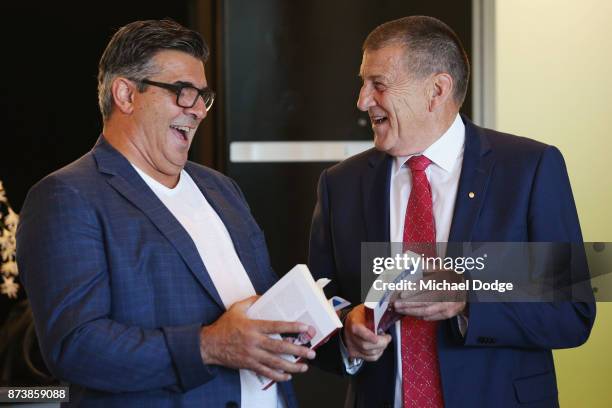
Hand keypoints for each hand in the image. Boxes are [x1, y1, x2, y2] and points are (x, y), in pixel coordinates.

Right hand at [199, 296, 316, 381]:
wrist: (209, 345)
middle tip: (310, 352)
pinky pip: (265, 372)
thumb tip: (264, 296)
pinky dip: (278, 376)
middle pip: (280, 347)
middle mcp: (254, 342)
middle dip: (298, 351)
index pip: (276, 326)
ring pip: (275, 363)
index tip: (305, 328)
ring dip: (292, 366)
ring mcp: (252, 355)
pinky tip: (287, 375)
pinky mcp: (249, 365)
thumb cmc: (223, 327)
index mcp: (253, 327)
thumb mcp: (236, 308)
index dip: (292, 327)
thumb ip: (251, 301)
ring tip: (304, 367)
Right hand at [343, 304, 391, 361]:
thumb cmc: (359, 316)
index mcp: (354, 324)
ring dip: (381, 348)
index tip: (377, 338)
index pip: (359, 332)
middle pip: (366, 345)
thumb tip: (384, 301)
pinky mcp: (355, 354)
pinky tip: (379, 347)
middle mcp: (351, 337)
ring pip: (369, 353)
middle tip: (387, 338)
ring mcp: (352, 347)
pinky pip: (369, 358)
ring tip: (384, 341)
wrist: (347, 324)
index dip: (369, 336)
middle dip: (381, 343)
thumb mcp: (365, 308)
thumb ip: (374, 306)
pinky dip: (377, 354)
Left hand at [393, 268, 466, 320]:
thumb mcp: (442, 269)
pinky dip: (421, 316)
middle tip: (396, 304)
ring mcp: (450, 305)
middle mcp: (448, 293)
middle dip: (409, 304)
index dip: (413, 290)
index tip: (402, 294)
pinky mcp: (450, 313)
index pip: (427, 286)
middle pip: (425, 300)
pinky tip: (412, 314)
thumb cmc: (451, 279)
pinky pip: (433, 316)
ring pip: (428, 310)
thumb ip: (428, 268)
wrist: (468, 290)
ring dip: (412, 311)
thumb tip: (413, 266)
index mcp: (445, 279)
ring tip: (401, 310)